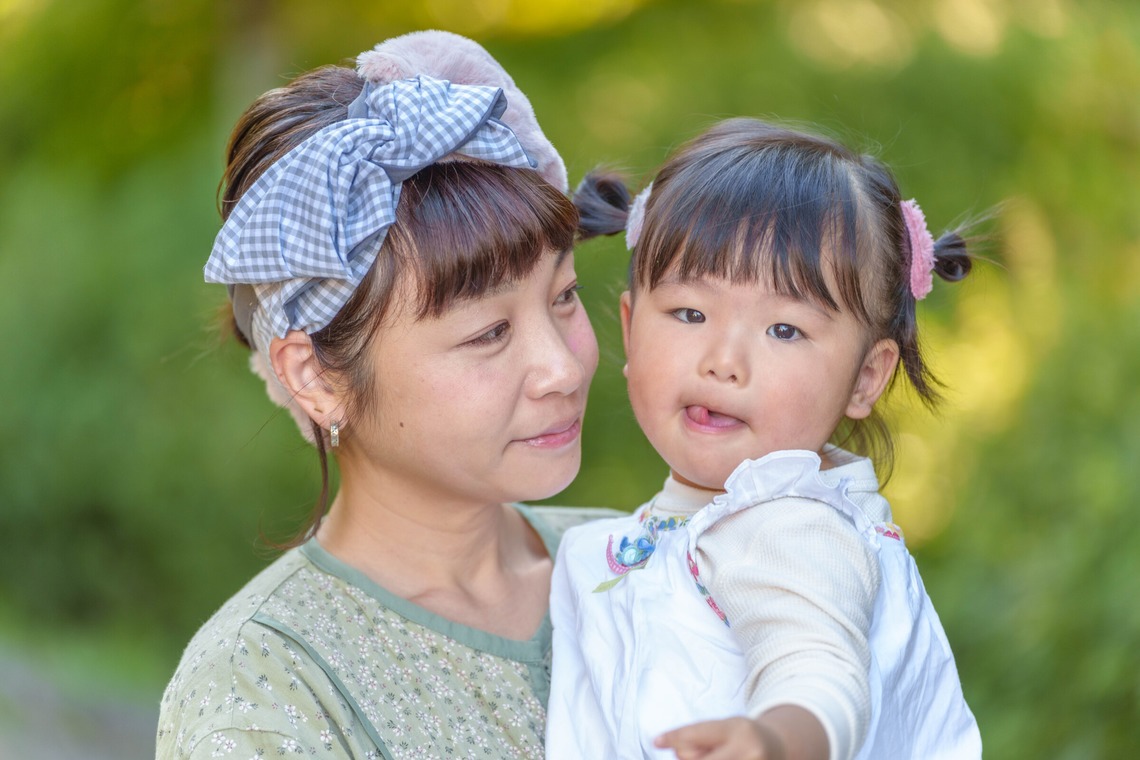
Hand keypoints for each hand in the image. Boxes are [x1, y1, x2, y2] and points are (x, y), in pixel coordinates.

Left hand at [654, 716, 784, 759]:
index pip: (698, 732)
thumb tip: (674, 749)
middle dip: (687, 757)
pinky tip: (717, 757)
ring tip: (710, 754)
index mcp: (738, 729)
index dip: (674, 737)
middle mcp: (748, 751)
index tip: (657, 741)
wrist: (778, 748)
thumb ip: (699, 737)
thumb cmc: (742, 736)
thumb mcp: (724, 728)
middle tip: (686, 753)